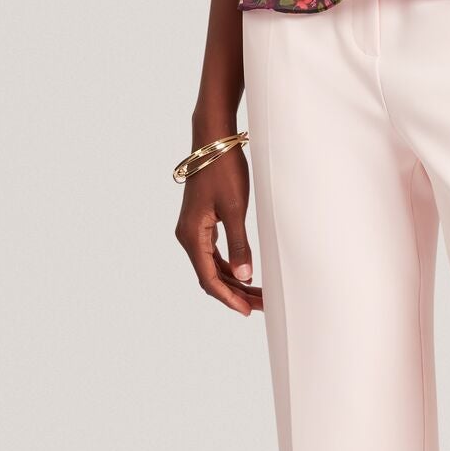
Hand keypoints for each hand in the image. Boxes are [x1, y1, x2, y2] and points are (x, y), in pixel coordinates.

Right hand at [175, 149, 262, 314]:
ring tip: (258, 293)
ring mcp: (194, 229)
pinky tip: (245, 273)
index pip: (209, 278)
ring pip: (212, 265)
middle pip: (210, 275)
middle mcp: (188, 235)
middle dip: (236, 292)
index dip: (229, 298)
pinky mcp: (202, 221)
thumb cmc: (223, 170)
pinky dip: (229, 265)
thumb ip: (239, 245)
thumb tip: (244, 276)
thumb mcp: (235, 209)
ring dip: (234, 280)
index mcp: (191, 235)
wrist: (213, 140)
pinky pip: (213, 253)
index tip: (248, 311)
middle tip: (261, 305)